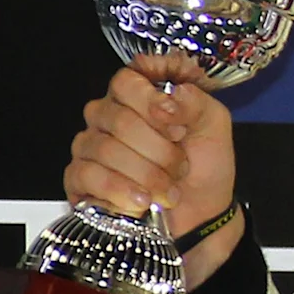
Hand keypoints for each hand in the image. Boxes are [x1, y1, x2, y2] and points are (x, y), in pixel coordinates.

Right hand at [65, 54, 241, 286]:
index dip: (151, 101)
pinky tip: (141, 201)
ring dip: (147, 174)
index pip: (127, 80)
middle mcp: (108, 116)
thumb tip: (174, 93)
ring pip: (106, 149)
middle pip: (119, 118)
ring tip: (168, 189)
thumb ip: (196, 103)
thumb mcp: (213, 127)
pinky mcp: (79, 178)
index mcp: (138, 97)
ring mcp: (90, 146)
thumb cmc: (203, 166)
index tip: (176, 123)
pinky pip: (89, 176)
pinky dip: (121, 191)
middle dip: (159, 149)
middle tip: (180, 165)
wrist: (200, 213)